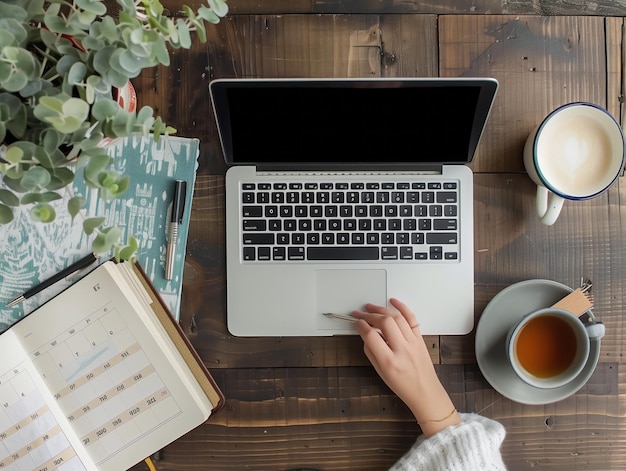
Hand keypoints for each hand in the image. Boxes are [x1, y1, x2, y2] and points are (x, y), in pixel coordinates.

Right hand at [353, 298, 460, 436]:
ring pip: (397, 318)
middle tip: (360, 313)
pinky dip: (402, 307)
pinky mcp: (420, 339)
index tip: (357, 322)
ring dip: (382, 309)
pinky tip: (393, 302)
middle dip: (369, 314)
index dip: (361, 325)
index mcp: (390, 362)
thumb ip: (371, 351)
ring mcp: (413, 343)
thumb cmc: (403, 386)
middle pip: (384, 323)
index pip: (371, 336)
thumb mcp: (380, 372)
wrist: (425, 392)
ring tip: (371, 307)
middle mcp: (402, 350)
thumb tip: (366, 334)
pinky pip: (411, 318)